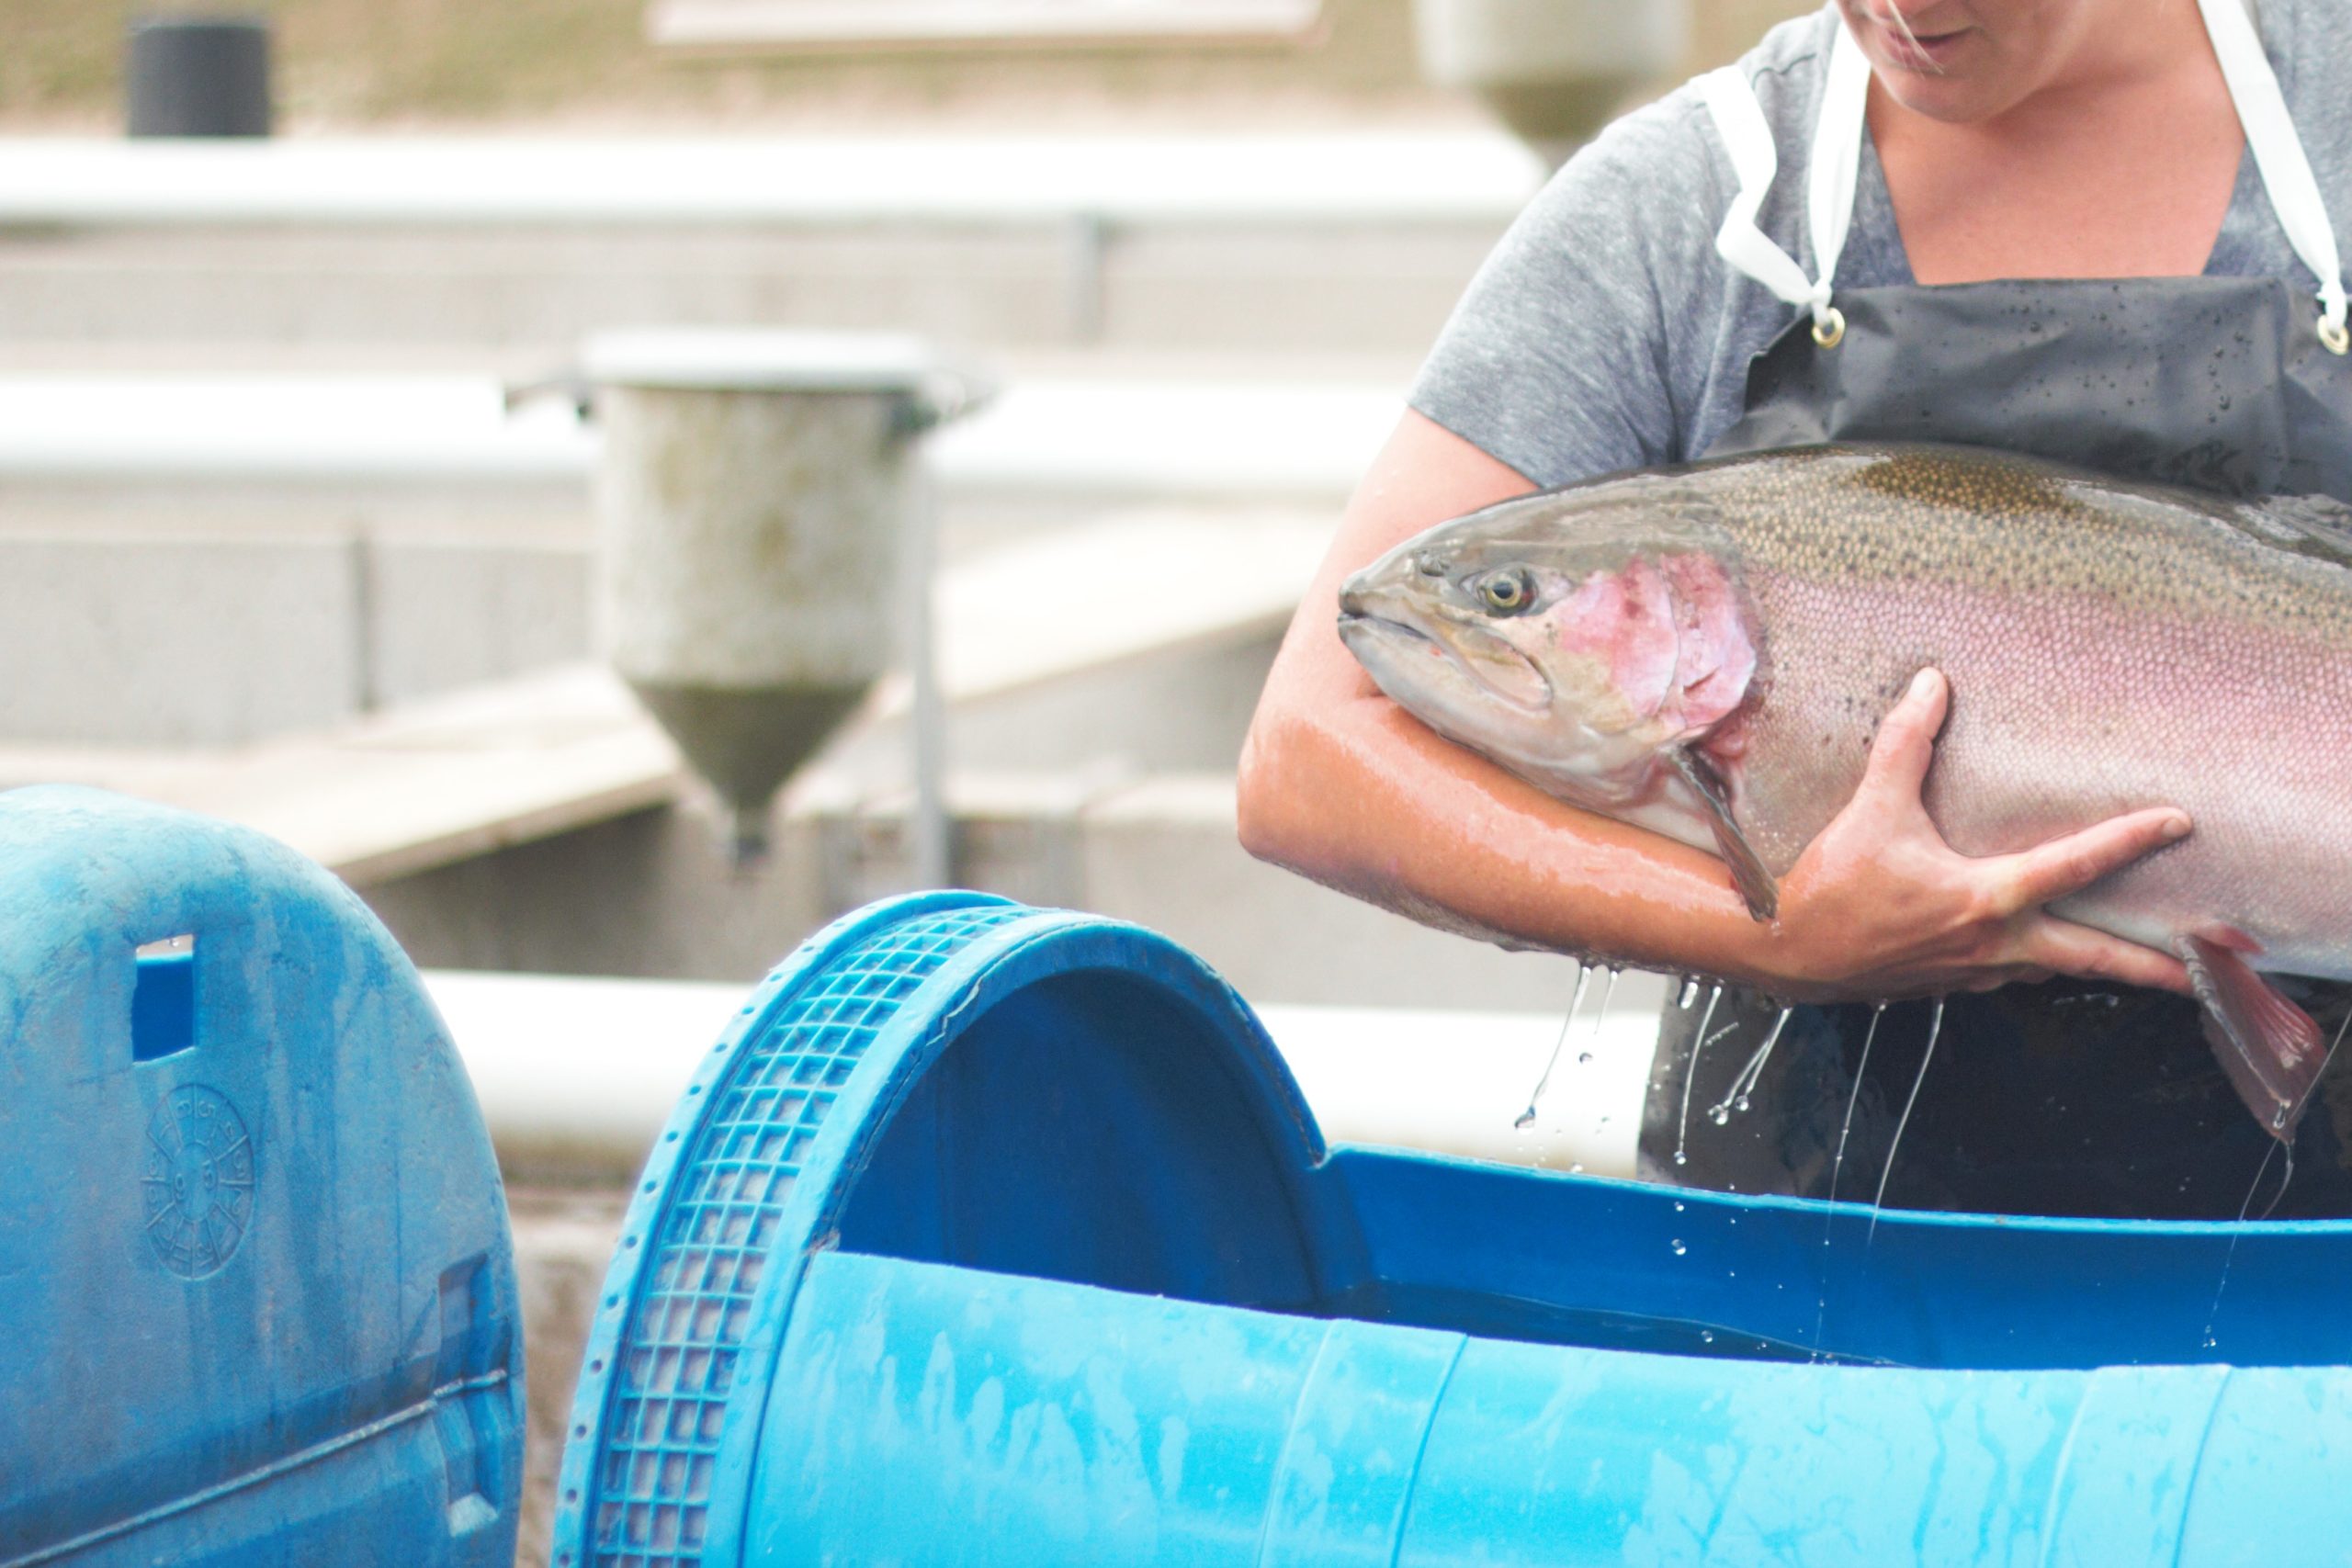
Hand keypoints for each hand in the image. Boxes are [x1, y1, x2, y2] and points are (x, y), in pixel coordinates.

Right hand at [1763, 668, 2192, 1001]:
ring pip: (2049, 969)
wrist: (1785, 953)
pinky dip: (2028, 963)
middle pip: (2092, 956)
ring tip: (2127, 960)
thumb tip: (1933, 684)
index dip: (2132, 839)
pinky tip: (2026, 950)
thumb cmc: (1831, 887)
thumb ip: (1906, 745)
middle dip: (2151, 966)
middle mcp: (1994, 943)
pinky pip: (2004, 974)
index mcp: (1987, 898)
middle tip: (2200, 973)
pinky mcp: (1946, 985)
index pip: (2076, 864)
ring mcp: (1972, 971)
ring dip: (2090, 964)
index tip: (2178, 823)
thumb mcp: (1871, 809)